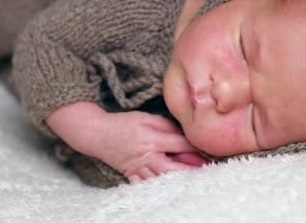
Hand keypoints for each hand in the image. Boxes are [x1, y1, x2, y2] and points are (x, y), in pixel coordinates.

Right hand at [93, 111, 207, 183]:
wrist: (98, 133)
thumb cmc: (124, 123)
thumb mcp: (146, 117)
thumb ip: (167, 125)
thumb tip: (185, 134)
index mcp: (151, 138)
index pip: (179, 144)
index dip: (195, 147)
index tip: (208, 150)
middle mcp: (146, 156)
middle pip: (173, 169)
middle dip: (190, 171)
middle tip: (206, 171)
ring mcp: (138, 168)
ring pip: (161, 180)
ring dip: (177, 182)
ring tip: (192, 181)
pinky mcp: (132, 175)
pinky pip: (146, 186)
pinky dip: (158, 189)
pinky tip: (170, 189)